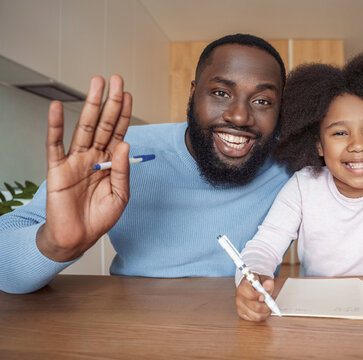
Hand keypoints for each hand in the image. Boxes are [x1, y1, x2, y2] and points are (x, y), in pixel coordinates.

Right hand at [36, 75, 131, 261]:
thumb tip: (125, 144)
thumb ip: (123, 170)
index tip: (127, 94)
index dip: (123, 114)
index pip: (118, 132)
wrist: (77, 238)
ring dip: (90, 105)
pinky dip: (54, 125)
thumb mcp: (120, 196)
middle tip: (115, 79)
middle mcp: (93, 157)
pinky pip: (54, 144)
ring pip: (83, 127)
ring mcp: (75, 161)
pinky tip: (55, 107)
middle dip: (110, 102)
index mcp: (110, 163)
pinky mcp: (57, 169)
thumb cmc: (99, 218)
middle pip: (103, 124)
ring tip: (95, 84)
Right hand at [235, 275, 274, 321]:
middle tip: (271, 303)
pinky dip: (262, 316)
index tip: (265, 296)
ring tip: (269, 307)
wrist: (252, 286)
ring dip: (265, 312)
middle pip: (255, 306)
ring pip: (255, 315)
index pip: (250, 294)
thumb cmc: (257, 283)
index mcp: (243, 286)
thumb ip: (267, 282)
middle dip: (266, 306)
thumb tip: (267, 287)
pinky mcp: (242, 314)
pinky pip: (254, 319)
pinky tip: (264, 311)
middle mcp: (239, 297)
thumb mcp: (264, 279)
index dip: (258, 296)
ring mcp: (240, 306)